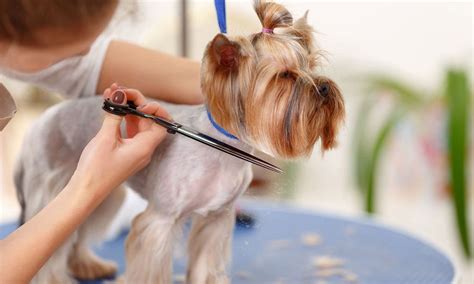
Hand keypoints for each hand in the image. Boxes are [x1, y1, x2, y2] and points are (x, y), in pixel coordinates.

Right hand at [71, 84, 169, 200]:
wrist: (86, 191)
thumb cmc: (96, 169)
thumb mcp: (105, 138)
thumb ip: (114, 115)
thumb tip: (119, 96)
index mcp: (145, 147)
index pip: (161, 123)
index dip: (154, 109)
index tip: (138, 104)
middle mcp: (144, 149)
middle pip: (149, 120)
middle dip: (136, 103)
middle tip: (119, 91)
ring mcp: (135, 151)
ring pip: (138, 124)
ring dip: (128, 108)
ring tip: (113, 93)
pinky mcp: (126, 152)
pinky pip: (129, 131)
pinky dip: (122, 118)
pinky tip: (111, 106)